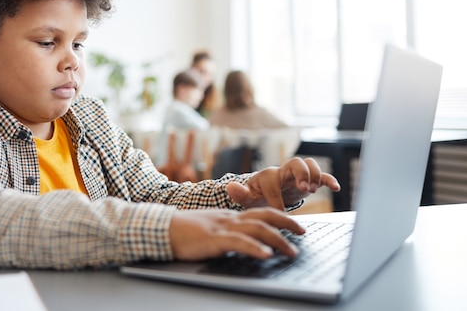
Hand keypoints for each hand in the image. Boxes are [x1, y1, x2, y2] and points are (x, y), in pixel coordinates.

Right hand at [169, 208, 304, 260]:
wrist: (163, 227)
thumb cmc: (183, 230)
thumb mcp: (209, 228)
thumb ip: (226, 232)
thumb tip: (243, 242)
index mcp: (229, 216)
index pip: (260, 211)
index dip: (280, 216)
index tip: (295, 225)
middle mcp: (230, 218)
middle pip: (265, 215)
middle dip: (287, 223)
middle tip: (303, 233)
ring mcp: (222, 227)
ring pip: (257, 228)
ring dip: (278, 240)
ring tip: (291, 251)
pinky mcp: (214, 239)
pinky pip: (239, 242)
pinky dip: (255, 248)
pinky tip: (265, 255)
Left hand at [225, 157, 340, 210]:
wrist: (266, 193)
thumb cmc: (255, 195)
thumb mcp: (246, 197)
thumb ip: (239, 193)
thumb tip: (229, 186)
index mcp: (267, 176)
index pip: (273, 184)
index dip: (277, 199)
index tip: (279, 214)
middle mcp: (283, 171)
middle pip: (295, 163)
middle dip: (301, 175)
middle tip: (304, 189)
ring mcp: (296, 175)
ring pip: (309, 164)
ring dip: (314, 175)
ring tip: (313, 189)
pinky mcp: (307, 180)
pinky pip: (321, 174)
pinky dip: (328, 179)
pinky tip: (335, 187)